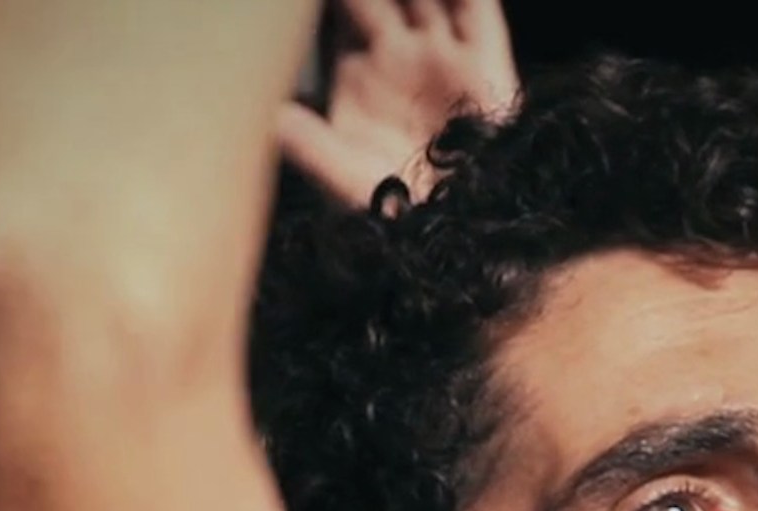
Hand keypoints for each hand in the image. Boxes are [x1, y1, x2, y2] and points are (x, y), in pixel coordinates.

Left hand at [279, 0, 517, 206]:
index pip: (336, 11)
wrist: (464, 239)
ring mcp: (444, 57)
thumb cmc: (397, 217)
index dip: (314, 1)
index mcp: (361, 76)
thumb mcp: (344, 181)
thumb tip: (270, 114)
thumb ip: (308, 145)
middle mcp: (401, 57)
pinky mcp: (487, 66)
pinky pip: (478, 10)